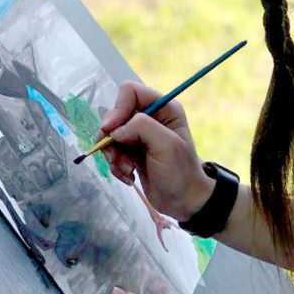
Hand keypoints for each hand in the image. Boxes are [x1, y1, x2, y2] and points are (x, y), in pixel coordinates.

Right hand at [101, 81, 211, 220]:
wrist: (183, 201)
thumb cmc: (180, 172)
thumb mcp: (166, 145)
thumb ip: (141, 127)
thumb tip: (114, 130)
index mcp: (163, 107)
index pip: (130, 92)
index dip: (117, 108)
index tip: (111, 130)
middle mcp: (149, 117)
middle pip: (115, 114)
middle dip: (113, 138)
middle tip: (118, 158)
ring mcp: (138, 134)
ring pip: (110, 134)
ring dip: (113, 155)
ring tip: (127, 170)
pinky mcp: (130, 150)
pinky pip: (111, 150)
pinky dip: (115, 165)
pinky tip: (128, 176)